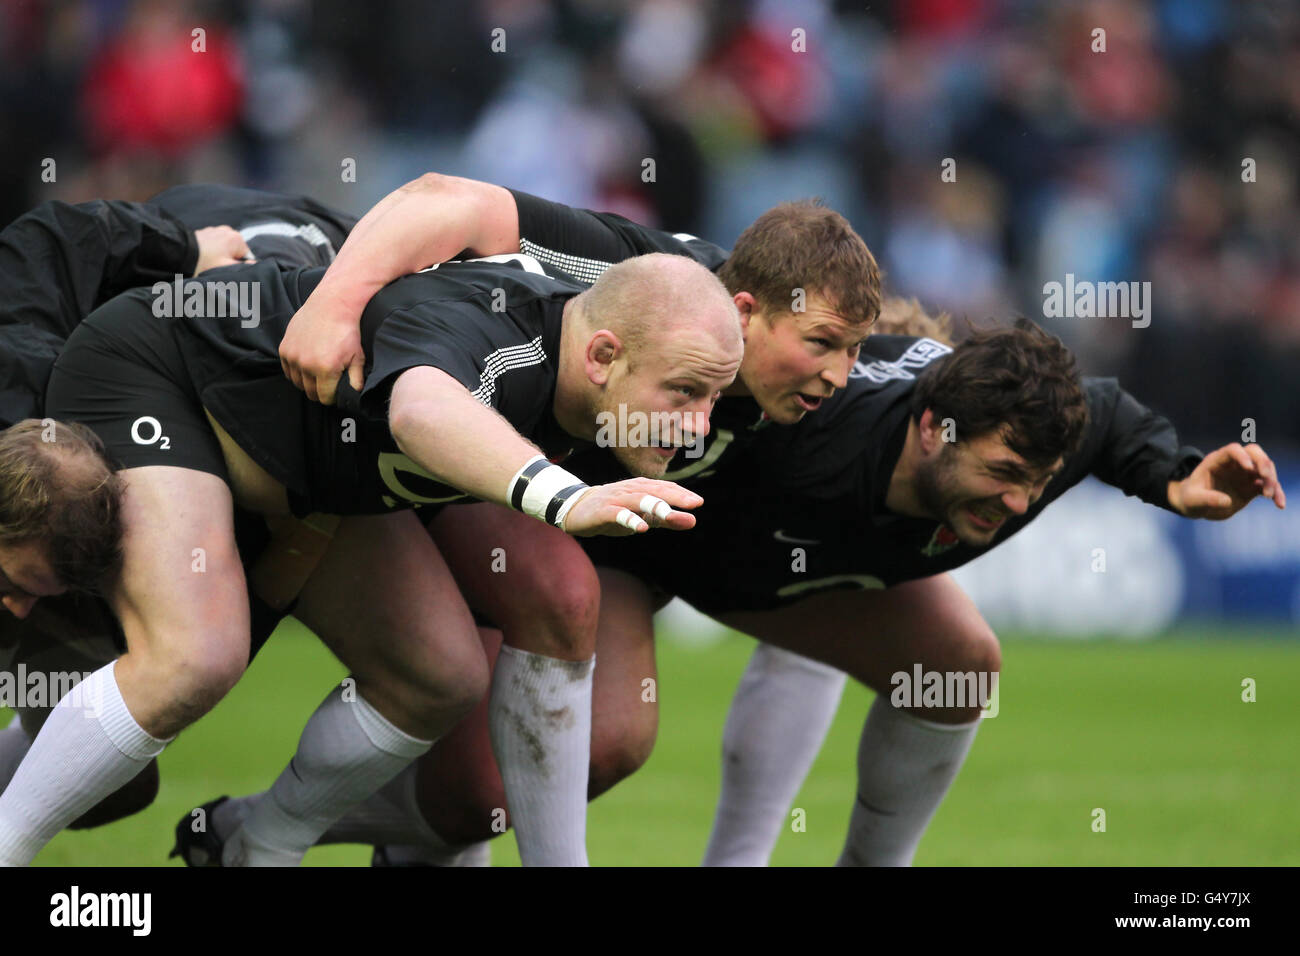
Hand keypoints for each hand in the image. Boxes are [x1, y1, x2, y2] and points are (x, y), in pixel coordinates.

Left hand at [193, 226, 251, 273]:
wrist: (179, 254)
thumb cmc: (204, 263)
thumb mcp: (227, 268)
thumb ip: (245, 267)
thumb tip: (256, 265)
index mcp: (236, 238)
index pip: (247, 256)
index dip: (239, 266)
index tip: (228, 270)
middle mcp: (227, 230)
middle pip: (236, 251)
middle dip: (229, 260)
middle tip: (217, 268)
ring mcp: (215, 230)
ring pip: (225, 248)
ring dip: (220, 256)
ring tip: (209, 263)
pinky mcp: (205, 232)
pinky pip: (214, 244)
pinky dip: (211, 251)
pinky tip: (204, 257)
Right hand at [278, 290, 365, 404]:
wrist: (331, 304)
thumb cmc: (347, 330)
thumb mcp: (358, 356)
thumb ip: (356, 378)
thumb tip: (355, 394)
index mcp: (326, 369)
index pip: (324, 398)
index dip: (332, 397)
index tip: (336, 391)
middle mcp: (306, 365)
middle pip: (310, 392)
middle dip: (320, 391)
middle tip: (328, 383)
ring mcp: (293, 356)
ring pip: (297, 383)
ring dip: (307, 382)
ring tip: (318, 372)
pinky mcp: (284, 348)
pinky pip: (287, 370)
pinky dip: (296, 371)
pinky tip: (307, 364)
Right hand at [560, 478, 702, 535]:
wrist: (577, 510)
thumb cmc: (615, 512)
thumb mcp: (644, 516)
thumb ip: (667, 519)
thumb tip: (694, 520)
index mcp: (641, 488)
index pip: (665, 488)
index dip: (681, 494)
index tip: (698, 502)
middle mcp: (631, 490)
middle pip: (655, 491)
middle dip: (675, 496)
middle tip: (694, 504)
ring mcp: (616, 499)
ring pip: (639, 499)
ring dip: (656, 506)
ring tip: (671, 514)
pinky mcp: (603, 511)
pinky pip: (618, 514)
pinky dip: (630, 519)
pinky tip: (642, 528)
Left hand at [1167, 442, 1286, 518]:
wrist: (1197, 506)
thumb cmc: (1191, 499)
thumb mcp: (1193, 500)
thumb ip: (1207, 499)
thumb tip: (1226, 501)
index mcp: (1216, 461)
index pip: (1232, 450)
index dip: (1242, 456)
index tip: (1249, 468)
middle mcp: (1233, 464)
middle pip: (1254, 453)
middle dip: (1262, 463)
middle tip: (1265, 477)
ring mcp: (1245, 474)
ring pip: (1265, 468)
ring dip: (1271, 479)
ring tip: (1269, 496)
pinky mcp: (1253, 487)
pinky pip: (1269, 486)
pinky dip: (1276, 493)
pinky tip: (1279, 504)